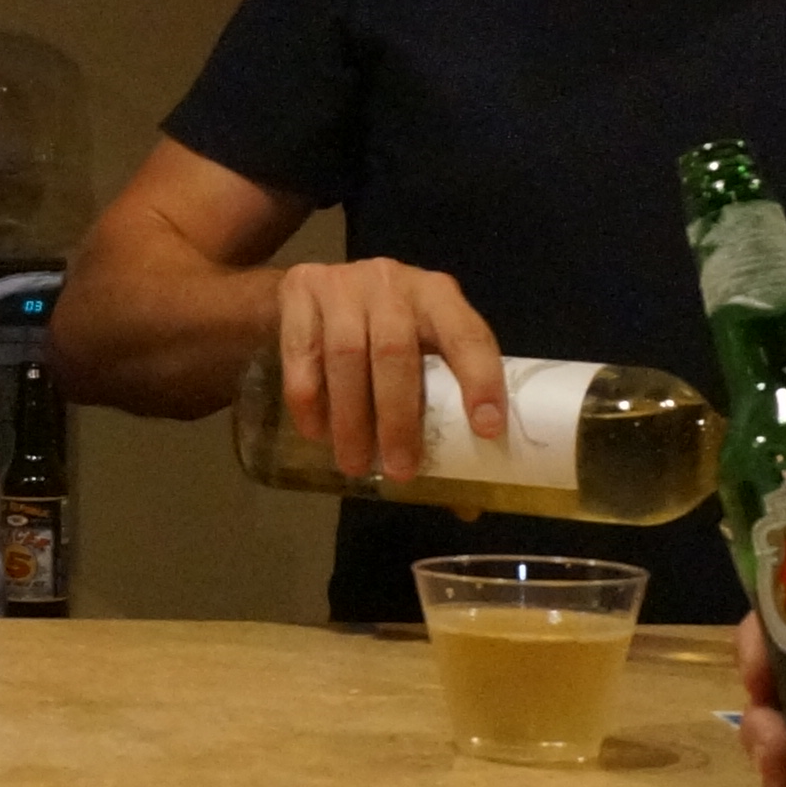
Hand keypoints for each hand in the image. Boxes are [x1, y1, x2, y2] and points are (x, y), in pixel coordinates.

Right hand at [272, 258, 504, 489]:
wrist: (313, 288)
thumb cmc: (383, 331)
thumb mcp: (420, 352)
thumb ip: (441, 411)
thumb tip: (467, 505)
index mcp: (439, 296)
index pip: (468, 335)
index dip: (480, 380)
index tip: (485, 431)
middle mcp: (393, 281)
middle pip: (395, 350)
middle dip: (398, 418)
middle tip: (400, 471)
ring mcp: (343, 283)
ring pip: (345, 354)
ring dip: (350, 418)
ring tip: (355, 464)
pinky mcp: (300, 289)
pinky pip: (301, 351)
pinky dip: (308, 399)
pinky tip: (316, 432)